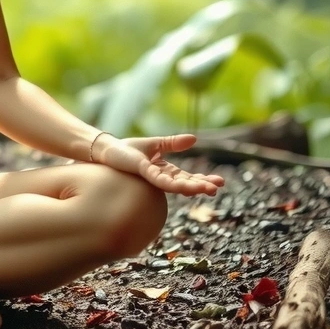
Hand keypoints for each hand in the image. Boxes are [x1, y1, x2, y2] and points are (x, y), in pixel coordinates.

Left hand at [93, 134, 225, 196]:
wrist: (109, 150)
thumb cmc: (129, 149)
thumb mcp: (156, 144)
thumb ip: (173, 143)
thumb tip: (194, 138)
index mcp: (166, 171)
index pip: (188, 177)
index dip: (203, 180)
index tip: (220, 182)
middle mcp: (162, 177)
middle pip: (186, 184)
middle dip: (202, 186)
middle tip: (218, 188)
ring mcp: (153, 177)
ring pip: (176, 186)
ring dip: (192, 188)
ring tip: (208, 190)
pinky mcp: (144, 173)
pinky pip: (161, 180)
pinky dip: (173, 184)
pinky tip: (185, 187)